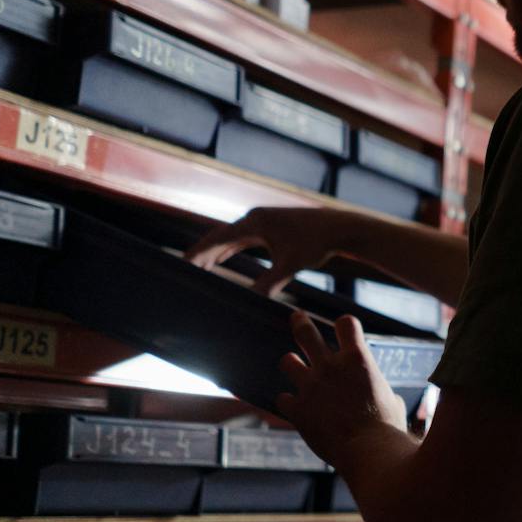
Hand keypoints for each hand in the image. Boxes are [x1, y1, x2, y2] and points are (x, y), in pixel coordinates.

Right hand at [186, 207, 361, 294]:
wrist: (340, 228)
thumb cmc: (317, 243)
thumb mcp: (290, 265)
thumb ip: (268, 283)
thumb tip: (250, 302)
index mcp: (255, 223)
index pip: (218, 238)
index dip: (198, 252)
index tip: (180, 263)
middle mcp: (255, 219)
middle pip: (219, 237)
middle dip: (201, 253)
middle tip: (181, 269)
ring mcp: (263, 222)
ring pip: (230, 238)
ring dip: (213, 252)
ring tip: (195, 268)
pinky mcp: (271, 228)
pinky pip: (242, 240)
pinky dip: (229, 251)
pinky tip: (221, 261)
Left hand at [275, 312, 409, 470]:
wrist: (367, 451)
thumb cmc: (386, 428)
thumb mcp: (392, 402)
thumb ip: (382, 391)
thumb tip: (387, 397)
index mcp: (358, 359)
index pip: (346, 323)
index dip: (344, 325)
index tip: (344, 329)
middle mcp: (330, 367)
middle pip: (306, 333)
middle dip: (300, 323)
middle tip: (297, 318)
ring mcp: (310, 386)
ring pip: (287, 361)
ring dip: (291, 363)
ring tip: (293, 365)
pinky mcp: (297, 409)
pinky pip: (283, 399)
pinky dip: (289, 402)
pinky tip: (295, 407)